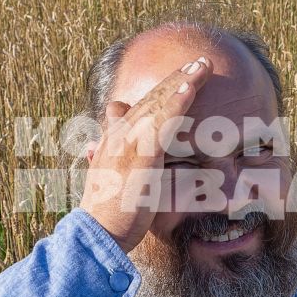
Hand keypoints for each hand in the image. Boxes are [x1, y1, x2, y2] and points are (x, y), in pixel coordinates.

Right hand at [79, 55, 210, 251]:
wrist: (97, 234)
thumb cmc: (108, 213)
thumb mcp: (108, 180)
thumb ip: (111, 160)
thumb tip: (96, 147)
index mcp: (113, 139)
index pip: (140, 106)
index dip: (162, 90)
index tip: (182, 76)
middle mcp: (118, 134)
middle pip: (151, 99)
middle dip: (177, 78)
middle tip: (200, 62)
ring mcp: (128, 142)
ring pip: (158, 104)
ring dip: (180, 82)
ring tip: (200, 66)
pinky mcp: (140, 154)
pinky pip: (162, 122)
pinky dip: (176, 103)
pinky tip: (189, 88)